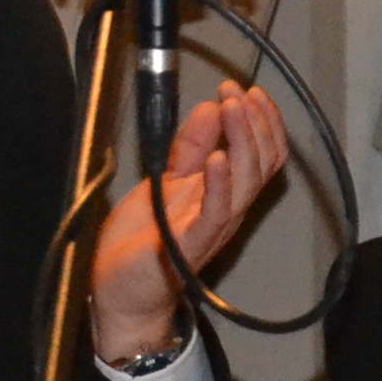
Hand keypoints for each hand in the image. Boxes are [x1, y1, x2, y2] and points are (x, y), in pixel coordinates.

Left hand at [89, 80, 284, 362]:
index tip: (247, 91)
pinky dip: (220, 184)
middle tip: (237, 94)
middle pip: (262, 164)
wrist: (119, 290)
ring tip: (231, 109)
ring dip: (241, 141)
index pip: (262, 155)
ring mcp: (212, 227)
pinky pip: (216, 213)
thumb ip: (189, 146)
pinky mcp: (190, 243)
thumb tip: (209, 107)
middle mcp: (226, 209)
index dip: (262, 121)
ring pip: (247, 182)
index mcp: (223, 193)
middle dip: (254, 122)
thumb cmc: (143, 240)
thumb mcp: (166, 179)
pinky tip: (217, 159)